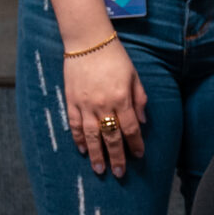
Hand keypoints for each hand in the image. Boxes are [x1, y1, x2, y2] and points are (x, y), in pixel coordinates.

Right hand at [60, 38, 147, 177]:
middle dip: (117, 157)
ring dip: (96, 154)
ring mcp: (85, 104)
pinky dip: (78, 139)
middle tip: (119, 173)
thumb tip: (142, 121)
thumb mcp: (134, 76)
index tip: (139, 155)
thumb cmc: (115, 57)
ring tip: (100, 169)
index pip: (130, 128)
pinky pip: (75, 125)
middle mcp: (103, 104)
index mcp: (121, 98)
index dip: (135, 144)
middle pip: (111, 137)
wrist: (87, 41)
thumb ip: (139, 99)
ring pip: (91, 136)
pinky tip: (82, 150)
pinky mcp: (71, 101)